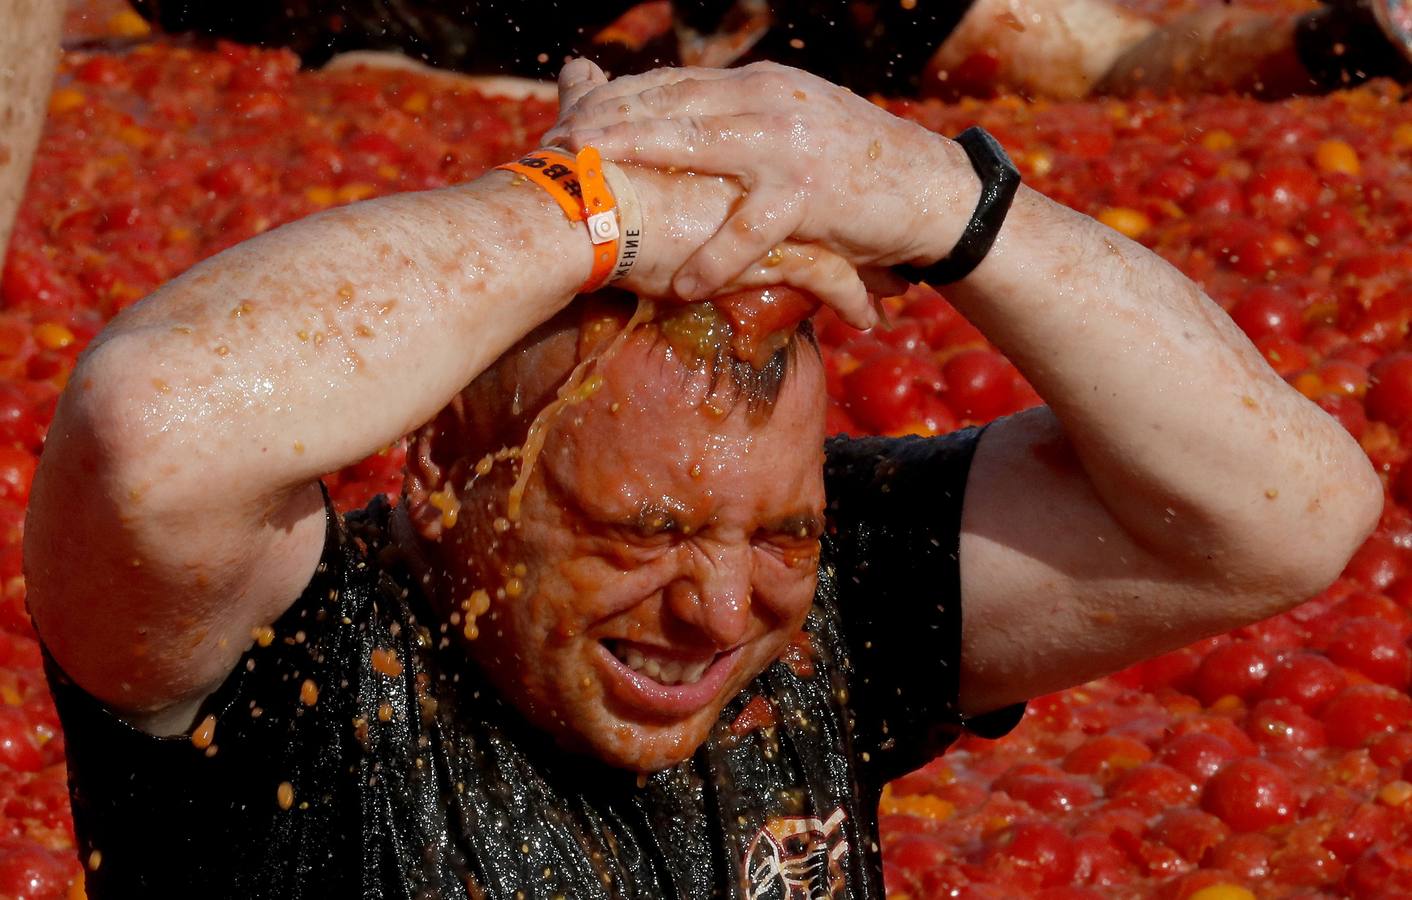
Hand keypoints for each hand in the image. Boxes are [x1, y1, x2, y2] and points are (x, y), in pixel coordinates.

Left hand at [546, 61, 976, 300]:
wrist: (929, 190)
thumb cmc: (848, 170)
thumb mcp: (787, 130)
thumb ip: (731, 125)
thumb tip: (671, 126)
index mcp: (755, 87)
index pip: (670, 86)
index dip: (614, 100)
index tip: (563, 114)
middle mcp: (765, 102)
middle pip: (668, 105)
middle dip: (607, 123)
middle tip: (554, 142)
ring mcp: (788, 144)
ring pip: (697, 145)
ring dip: (638, 161)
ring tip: (592, 186)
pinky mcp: (813, 194)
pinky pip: (752, 228)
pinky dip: (716, 256)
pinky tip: (683, 282)